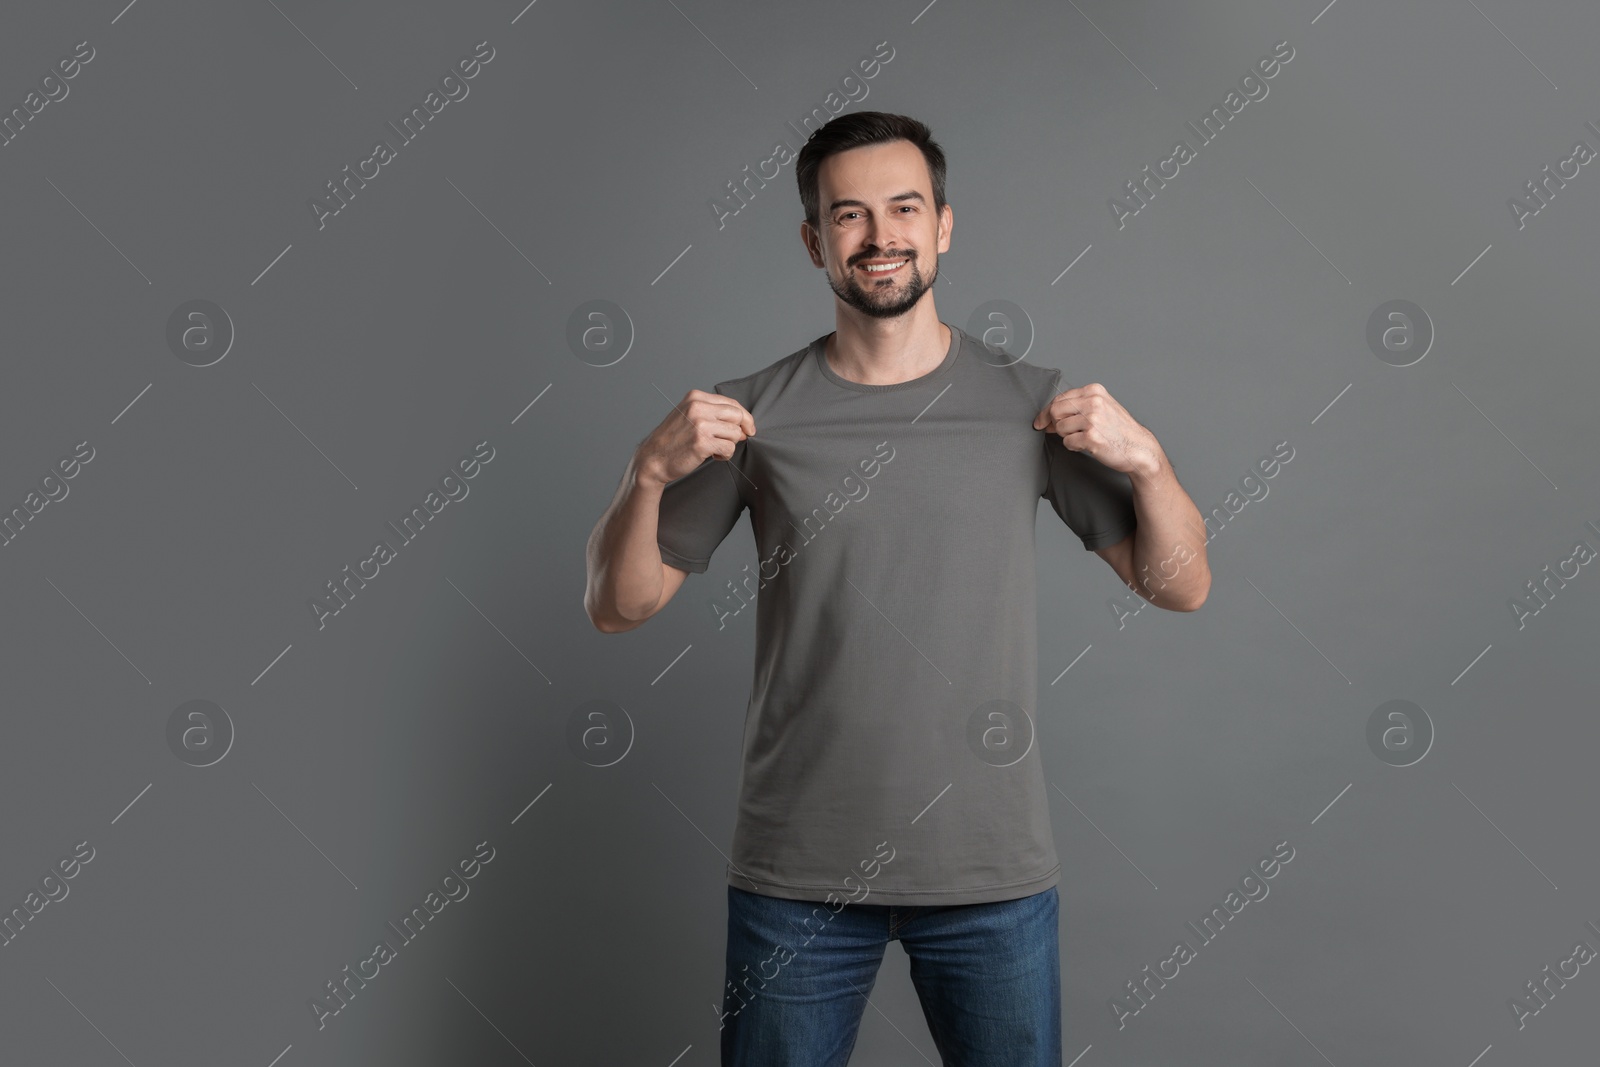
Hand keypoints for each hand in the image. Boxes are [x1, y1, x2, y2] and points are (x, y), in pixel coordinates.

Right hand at [636, 389, 755, 488]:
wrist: (653, 459)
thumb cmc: (672, 440)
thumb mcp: (689, 415)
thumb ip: (713, 414)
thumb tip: (743, 424)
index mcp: (695, 397)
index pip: (731, 403)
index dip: (744, 417)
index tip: (748, 428)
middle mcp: (698, 407)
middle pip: (738, 416)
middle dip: (741, 430)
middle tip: (735, 440)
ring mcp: (700, 424)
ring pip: (735, 433)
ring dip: (729, 444)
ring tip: (714, 448)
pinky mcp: (702, 442)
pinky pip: (729, 448)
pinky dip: (725, 455)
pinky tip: (712, 455)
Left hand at [1032, 382, 1160, 476]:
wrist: (1139, 448)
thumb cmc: (1119, 430)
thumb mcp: (1102, 407)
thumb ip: (1077, 406)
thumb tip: (1048, 416)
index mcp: (1094, 391)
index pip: (1060, 398)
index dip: (1046, 412)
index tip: (1040, 421)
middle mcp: (1093, 402)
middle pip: (1055, 411)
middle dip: (1054, 424)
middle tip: (1062, 432)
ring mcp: (1092, 419)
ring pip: (1059, 428)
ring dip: (1067, 436)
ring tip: (1084, 438)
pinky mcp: (1091, 437)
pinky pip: (1067, 442)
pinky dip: (1074, 447)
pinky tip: (1088, 445)